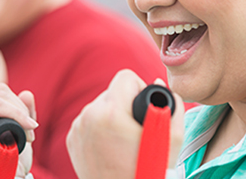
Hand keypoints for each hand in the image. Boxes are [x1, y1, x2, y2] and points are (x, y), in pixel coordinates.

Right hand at [0, 80, 37, 178]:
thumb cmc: (6, 165)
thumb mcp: (17, 134)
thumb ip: (21, 113)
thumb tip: (27, 93)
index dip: (13, 102)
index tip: (26, 123)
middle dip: (19, 107)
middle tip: (31, 131)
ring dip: (20, 113)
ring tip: (28, 135)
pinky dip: (16, 114)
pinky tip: (26, 128)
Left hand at [66, 70, 184, 178]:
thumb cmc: (152, 171)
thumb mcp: (172, 139)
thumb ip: (171, 104)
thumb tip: (157, 82)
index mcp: (111, 112)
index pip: (126, 77)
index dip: (140, 88)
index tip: (144, 108)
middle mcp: (89, 116)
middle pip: (112, 91)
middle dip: (125, 104)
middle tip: (135, 128)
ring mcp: (78, 128)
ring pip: (99, 106)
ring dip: (112, 115)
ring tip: (123, 140)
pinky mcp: (72, 139)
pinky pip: (89, 121)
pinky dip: (100, 128)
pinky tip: (110, 146)